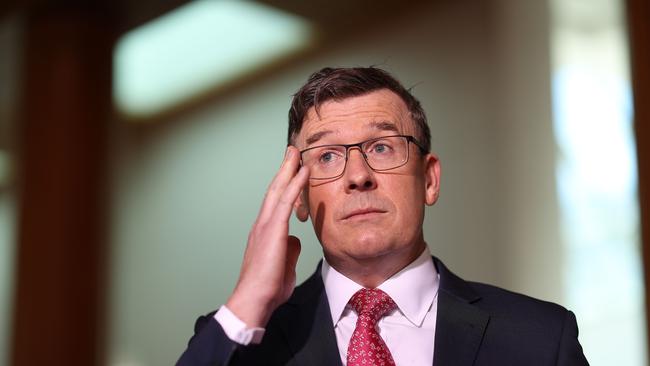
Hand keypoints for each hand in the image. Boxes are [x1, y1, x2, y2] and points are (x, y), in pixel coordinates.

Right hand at [225, 146, 309, 327]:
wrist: (254, 299)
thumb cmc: (268, 288)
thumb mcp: (284, 264)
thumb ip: (289, 249)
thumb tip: (295, 240)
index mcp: (265, 232)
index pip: (275, 203)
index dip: (284, 185)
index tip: (292, 170)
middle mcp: (262, 224)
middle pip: (274, 189)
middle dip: (284, 169)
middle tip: (291, 151)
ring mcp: (265, 225)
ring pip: (278, 190)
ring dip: (288, 169)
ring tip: (296, 153)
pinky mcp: (273, 230)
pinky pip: (285, 201)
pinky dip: (295, 184)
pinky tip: (303, 171)